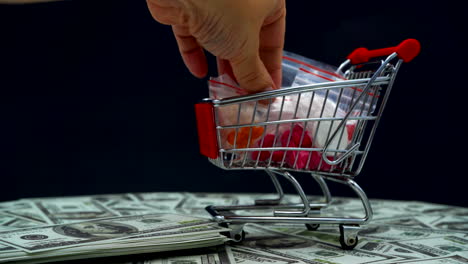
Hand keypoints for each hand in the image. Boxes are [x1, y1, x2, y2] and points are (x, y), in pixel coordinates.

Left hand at [147, 0, 285, 91]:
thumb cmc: (221, 3)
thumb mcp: (245, 47)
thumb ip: (253, 73)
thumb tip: (262, 91)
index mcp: (267, 3)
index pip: (274, 41)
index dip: (271, 68)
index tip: (267, 91)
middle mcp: (243, 2)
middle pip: (246, 42)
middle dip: (244, 70)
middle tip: (244, 93)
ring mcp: (214, 5)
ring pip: (220, 39)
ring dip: (221, 64)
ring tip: (223, 87)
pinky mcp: (188, 9)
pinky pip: (194, 35)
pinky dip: (196, 54)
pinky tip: (199, 71)